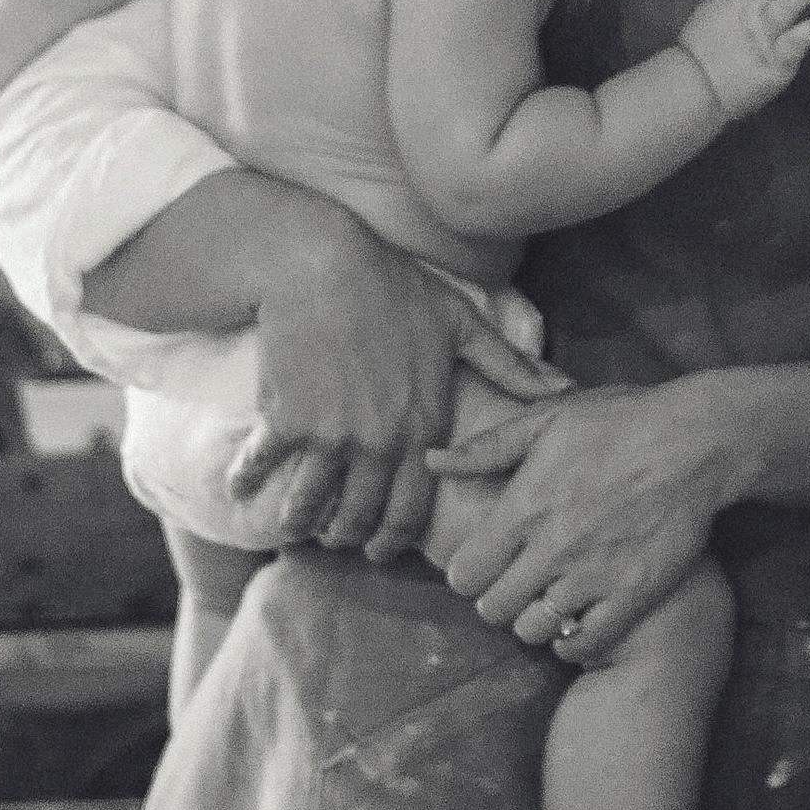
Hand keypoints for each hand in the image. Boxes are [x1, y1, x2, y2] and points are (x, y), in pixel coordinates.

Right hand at [223, 218, 566, 560]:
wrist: (320, 263)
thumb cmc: (393, 288)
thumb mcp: (460, 323)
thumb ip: (511, 366)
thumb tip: (567, 390)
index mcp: (423, 426)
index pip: (414, 508)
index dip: (396, 537)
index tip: (382, 546)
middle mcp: (380, 443)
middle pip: (362, 517)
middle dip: (350, 537)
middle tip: (339, 540)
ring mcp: (332, 438)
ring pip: (314, 507)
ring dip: (303, 522)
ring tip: (297, 523)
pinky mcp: (287, 422)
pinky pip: (263, 470)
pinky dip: (248, 484)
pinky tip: (242, 487)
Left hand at [431, 379, 740, 666]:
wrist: (698, 441)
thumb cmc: (621, 421)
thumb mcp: (548, 418)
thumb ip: (487, 448)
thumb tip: (431, 460)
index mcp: (525, 506)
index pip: (465, 573)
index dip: (468, 572)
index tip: (482, 563)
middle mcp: (552, 548)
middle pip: (492, 609)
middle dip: (495, 599)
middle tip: (513, 583)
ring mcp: (593, 577)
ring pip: (533, 630)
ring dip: (533, 619)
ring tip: (546, 599)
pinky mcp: (632, 596)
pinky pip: (583, 643)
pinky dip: (573, 640)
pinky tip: (577, 619)